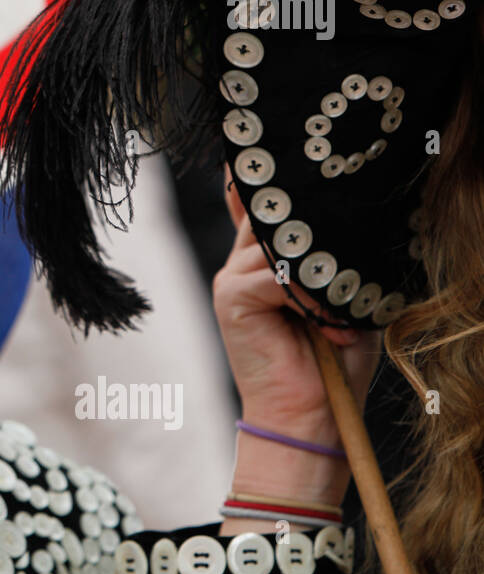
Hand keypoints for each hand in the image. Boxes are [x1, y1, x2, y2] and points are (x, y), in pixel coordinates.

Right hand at [212, 167, 382, 521]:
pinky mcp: (231, 298)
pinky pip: (274, 274)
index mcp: (264, 265)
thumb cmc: (332, 362)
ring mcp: (232, 280)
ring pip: (275, 243)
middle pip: (270, 215)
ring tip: (337, 313)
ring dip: (317, 273)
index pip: (261, 208)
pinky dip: (308, 296)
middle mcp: (242, 266)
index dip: (270, 183)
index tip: (291, 158)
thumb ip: (331, 259)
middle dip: (306, 223)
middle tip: (338, 246)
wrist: (309, 416)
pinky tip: (324, 324)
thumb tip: (340, 219)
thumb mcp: (341, 298)